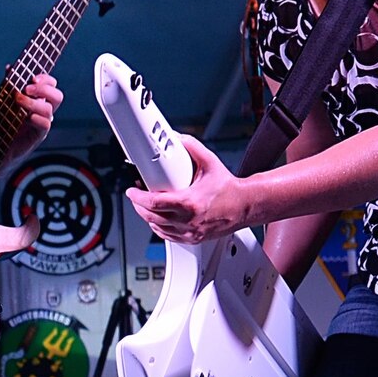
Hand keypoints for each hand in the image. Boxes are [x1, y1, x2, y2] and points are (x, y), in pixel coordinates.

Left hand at [4, 73, 62, 165]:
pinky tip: (25, 118)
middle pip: (57, 96)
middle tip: (27, 89)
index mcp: (39, 100)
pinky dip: (35, 118)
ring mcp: (42, 124)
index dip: (46, 79)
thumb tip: (10, 68)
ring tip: (18, 101)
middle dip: (43, 89)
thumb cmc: (4, 122)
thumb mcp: (6, 99)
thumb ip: (9, 84)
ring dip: (33, 103)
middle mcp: (43, 111)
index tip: (32, 78)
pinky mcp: (38, 136)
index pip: (52, 85)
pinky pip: (45, 125)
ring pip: (49, 110)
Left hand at [125, 134, 251, 244]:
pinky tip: (159, 218)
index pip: (154, 204)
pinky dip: (159, 227)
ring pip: (157, 228)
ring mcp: (189, 232)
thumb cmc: (229, 188)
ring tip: (146, 205)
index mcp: (190, 203)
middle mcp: (188, 221)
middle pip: (151, 217)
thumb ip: (192, 147)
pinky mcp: (192, 239)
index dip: (137, 198)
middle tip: (136, 196)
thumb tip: (177, 138)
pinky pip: (168, 236)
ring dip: (148, 216)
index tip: (132, 191)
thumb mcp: (210, 162)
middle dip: (139, 206)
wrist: (245, 206)